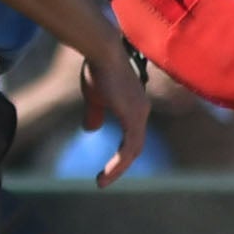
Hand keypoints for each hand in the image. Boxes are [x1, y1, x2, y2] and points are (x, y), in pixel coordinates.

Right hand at [79, 49, 151, 185]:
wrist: (102, 51)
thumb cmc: (97, 69)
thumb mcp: (93, 97)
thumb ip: (95, 114)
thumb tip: (91, 130)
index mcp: (134, 106)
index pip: (132, 136)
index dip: (121, 153)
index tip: (108, 167)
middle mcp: (141, 111)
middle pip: (135, 147)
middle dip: (120, 165)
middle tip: (104, 180)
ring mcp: (139, 115)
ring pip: (132, 152)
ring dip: (117, 169)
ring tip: (101, 182)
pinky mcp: (133, 118)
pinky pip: (128, 150)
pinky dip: (118, 164)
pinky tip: (105, 174)